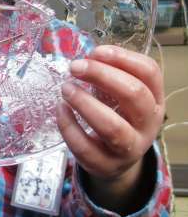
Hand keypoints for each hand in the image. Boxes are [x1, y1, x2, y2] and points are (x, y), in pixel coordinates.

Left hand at [56, 45, 163, 210]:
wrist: (115, 159)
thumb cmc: (117, 115)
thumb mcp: (121, 94)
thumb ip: (109, 74)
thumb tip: (87, 59)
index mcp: (154, 99)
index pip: (149, 72)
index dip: (122, 58)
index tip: (96, 51)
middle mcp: (148, 124)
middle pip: (134, 95)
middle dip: (102, 75)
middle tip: (75, 66)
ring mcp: (129, 148)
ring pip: (112, 127)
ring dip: (85, 103)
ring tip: (66, 88)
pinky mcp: (105, 165)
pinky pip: (85, 147)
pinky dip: (69, 126)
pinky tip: (60, 109)